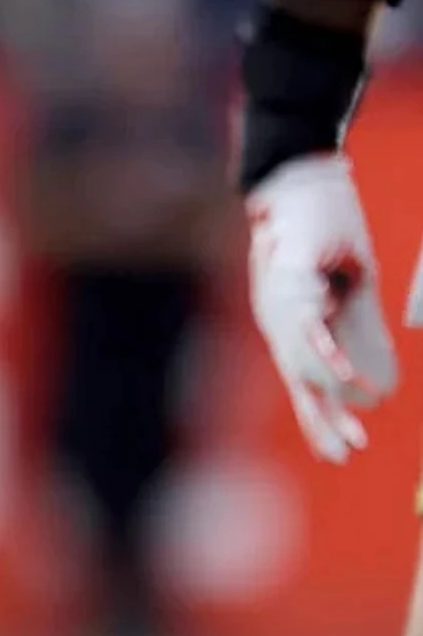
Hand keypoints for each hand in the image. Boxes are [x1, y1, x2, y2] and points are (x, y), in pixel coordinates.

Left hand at [247, 153, 398, 462]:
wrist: (296, 180)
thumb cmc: (317, 224)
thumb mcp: (342, 275)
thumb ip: (345, 311)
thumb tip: (356, 342)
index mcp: (290, 323)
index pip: (303, 377)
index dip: (318, 412)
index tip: (338, 447)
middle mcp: (280, 320)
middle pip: (301, 381)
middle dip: (323, 422)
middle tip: (343, 456)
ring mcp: (282, 302)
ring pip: (304, 363)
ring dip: (330, 401)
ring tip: (353, 435)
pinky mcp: (292, 278)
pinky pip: (311, 325)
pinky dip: (330, 355)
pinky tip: (347, 380)